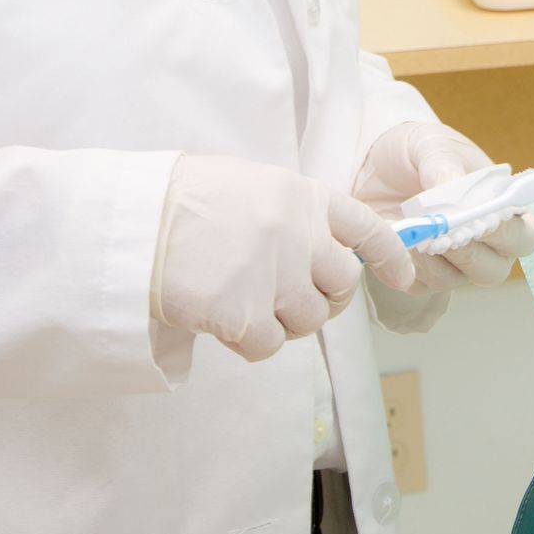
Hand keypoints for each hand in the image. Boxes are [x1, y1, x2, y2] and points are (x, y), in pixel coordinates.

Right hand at [150, 155, 414, 362]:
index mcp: (303, 196)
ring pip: (308, 321)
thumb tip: (324, 254)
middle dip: (324, 299)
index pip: (367, 228)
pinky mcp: (244, 312)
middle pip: (343, 284)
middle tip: (289, 299)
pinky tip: (222, 320)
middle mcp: (298, 233)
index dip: (390, 257)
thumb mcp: (253, 187)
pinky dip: (248, 343)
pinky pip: (268, 346)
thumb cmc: (185, 202)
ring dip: (282, 322)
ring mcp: (273, 273)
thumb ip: (295, 216)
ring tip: (243, 302)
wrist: (132, 222)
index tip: (402, 277)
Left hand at [354, 123, 533, 292]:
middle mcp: (484, 245)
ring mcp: (453, 265)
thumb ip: (445, 166)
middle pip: (495, 270)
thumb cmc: (417, 152)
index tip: (484, 221)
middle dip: (470, 253)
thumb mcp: (431, 145)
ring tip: (414, 228)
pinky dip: (410, 263)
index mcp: (501, 210)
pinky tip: (399, 237)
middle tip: (446, 232)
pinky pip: (421, 283)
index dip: (509, 234)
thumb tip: (450, 192)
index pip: (524, 235)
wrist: (374, 163)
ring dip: (435, 257)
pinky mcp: (420, 276)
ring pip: (456, 280)